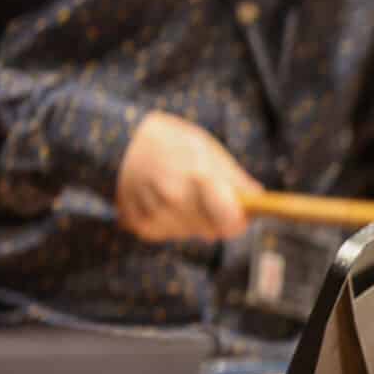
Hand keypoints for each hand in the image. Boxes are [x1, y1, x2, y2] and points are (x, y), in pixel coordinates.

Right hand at [115, 110, 259, 242]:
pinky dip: (171, 221)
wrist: (116, 142)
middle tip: (204, 194)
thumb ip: (233, 177)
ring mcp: (156, 216)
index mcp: (198, 179)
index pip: (231, 222)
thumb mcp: (205, 148)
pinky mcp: (141, 226)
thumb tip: (257, 197)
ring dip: (193, 220)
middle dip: (217, 217)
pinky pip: (170, 233)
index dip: (239, 218)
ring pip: (192, 233)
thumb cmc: (168, 140)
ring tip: (178, 191)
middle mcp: (176, 201)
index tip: (241, 211)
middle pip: (214, 231)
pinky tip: (162, 200)